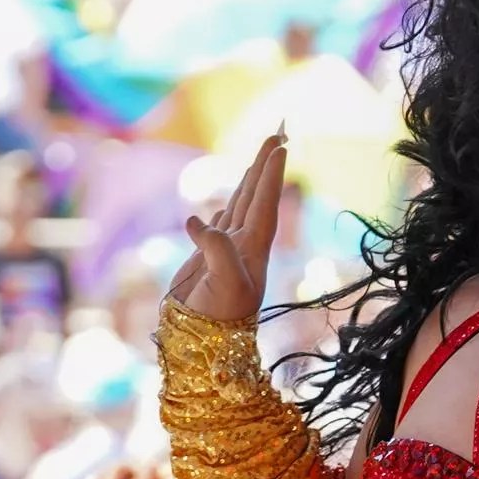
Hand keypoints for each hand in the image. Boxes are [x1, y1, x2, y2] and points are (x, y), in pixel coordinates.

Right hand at [167, 132, 288, 326]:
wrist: (201, 346)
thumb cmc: (218, 318)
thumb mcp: (227, 284)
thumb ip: (217, 249)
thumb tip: (197, 221)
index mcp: (253, 247)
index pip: (265, 201)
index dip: (272, 173)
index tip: (281, 144)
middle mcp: (243, 244)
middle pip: (257, 195)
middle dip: (266, 164)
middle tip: (279, 131)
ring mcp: (225, 251)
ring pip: (238, 205)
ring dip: (248, 180)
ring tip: (257, 158)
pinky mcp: (205, 261)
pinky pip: (217, 225)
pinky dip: (221, 209)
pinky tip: (222, 205)